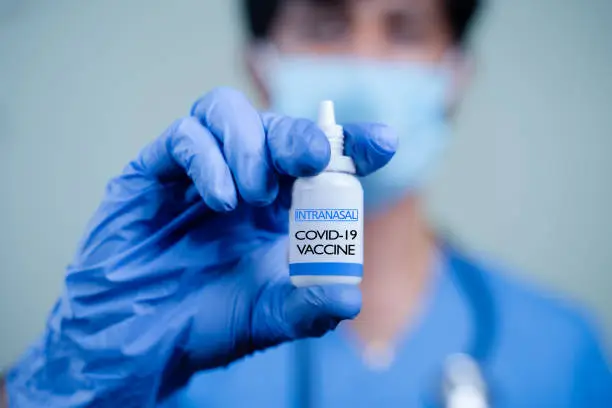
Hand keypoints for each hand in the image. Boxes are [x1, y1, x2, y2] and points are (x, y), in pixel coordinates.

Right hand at [6, 88, 396, 406]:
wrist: (138, 340)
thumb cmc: (206, 324)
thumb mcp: (268, 318)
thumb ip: (309, 309)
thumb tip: (350, 298)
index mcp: (279, 207)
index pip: (321, 161)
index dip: (352, 145)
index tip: (383, 144)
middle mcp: (243, 180)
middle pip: (277, 127)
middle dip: (300, 136)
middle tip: (312, 157)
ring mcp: (198, 170)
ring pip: (227, 112)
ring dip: (250, 143)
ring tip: (251, 195)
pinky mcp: (154, 171)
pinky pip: (184, 137)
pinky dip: (207, 157)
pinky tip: (219, 199)